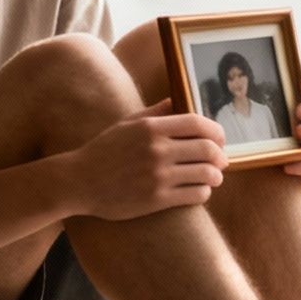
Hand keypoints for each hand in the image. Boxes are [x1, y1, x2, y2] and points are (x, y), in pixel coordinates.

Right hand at [73, 99, 228, 220]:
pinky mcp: (157, 199)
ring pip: (206, 174)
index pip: (198, 124)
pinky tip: (199, 191)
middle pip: (208, 149)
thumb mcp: (126, 124)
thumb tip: (177, 100)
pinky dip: (203, 192)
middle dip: (220, 156)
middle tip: (221, 161)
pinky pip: (195, 195)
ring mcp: (158, 175)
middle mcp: (158, 150)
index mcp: (152, 128)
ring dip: (215, 176)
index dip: (216, 131)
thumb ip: (155, 112)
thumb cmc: (103, 150)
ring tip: (214, 177)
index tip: (220, 139)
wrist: (79, 181)